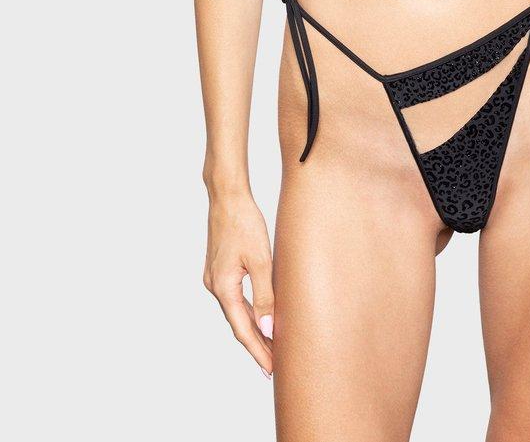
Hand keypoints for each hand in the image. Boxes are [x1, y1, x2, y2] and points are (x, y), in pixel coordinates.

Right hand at [203, 190, 274, 377]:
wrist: (227, 197)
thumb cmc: (245, 223)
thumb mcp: (261, 260)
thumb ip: (266, 296)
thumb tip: (268, 329)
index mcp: (223, 288)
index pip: (243, 330)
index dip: (258, 351)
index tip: (272, 370)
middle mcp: (215, 287)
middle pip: (238, 324)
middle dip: (257, 344)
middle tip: (276, 366)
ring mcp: (215, 278)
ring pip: (237, 311)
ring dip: (253, 328)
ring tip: (272, 346)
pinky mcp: (219, 270)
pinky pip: (235, 298)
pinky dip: (249, 311)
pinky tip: (260, 317)